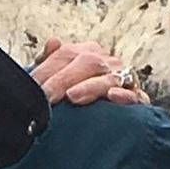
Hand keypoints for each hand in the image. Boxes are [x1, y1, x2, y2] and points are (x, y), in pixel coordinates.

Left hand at [30, 37, 150, 106]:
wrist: (110, 126)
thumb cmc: (77, 100)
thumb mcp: (59, 81)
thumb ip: (51, 63)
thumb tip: (53, 43)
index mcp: (86, 54)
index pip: (65, 54)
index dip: (47, 70)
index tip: (32, 87)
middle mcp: (106, 62)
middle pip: (87, 62)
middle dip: (64, 79)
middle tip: (47, 97)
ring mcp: (123, 79)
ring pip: (108, 77)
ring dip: (91, 86)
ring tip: (73, 96)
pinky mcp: (138, 99)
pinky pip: (135, 95)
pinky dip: (125, 95)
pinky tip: (113, 96)